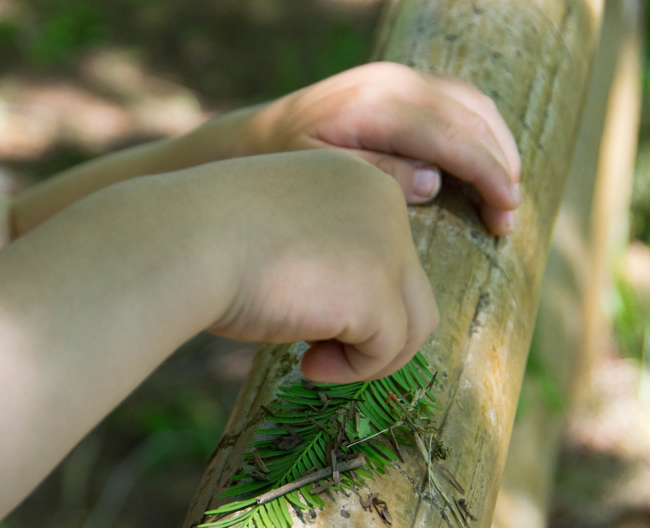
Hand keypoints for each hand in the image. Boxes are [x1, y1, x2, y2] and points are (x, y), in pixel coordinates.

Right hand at [171, 149, 438, 382]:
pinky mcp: (377, 293)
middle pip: (409, 287)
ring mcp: (387, 246)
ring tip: (317, 362)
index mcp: (356, 179)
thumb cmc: (205, 239)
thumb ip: (322, 251)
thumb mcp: (277, 229)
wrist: (182, 242)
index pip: (385, 249)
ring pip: (414, 322)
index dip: (353, 293)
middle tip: (316, 348)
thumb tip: (351, 308)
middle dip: (370, 327)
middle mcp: (384, 203)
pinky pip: (387, 350)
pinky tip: (307, 365)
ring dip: (371, 354)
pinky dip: (353, 370)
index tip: (304, 308)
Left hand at [228, 62, 521, 234]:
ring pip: (471, 103)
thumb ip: (380, 175)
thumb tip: (433, 185)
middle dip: (499, 165)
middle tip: (508, 215)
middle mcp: (393, 82)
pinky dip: (478, 131)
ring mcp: (397, 78)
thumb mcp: (324, 175)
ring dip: (496, 146)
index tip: (507, 211)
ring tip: (505, 194)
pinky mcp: (398, 84)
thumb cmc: (283, 165)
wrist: (252, 138)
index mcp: (376, 105)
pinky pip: (455, 100)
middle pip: (470, 117)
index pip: (451, 137)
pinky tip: (483, 166)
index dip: (487, 174)